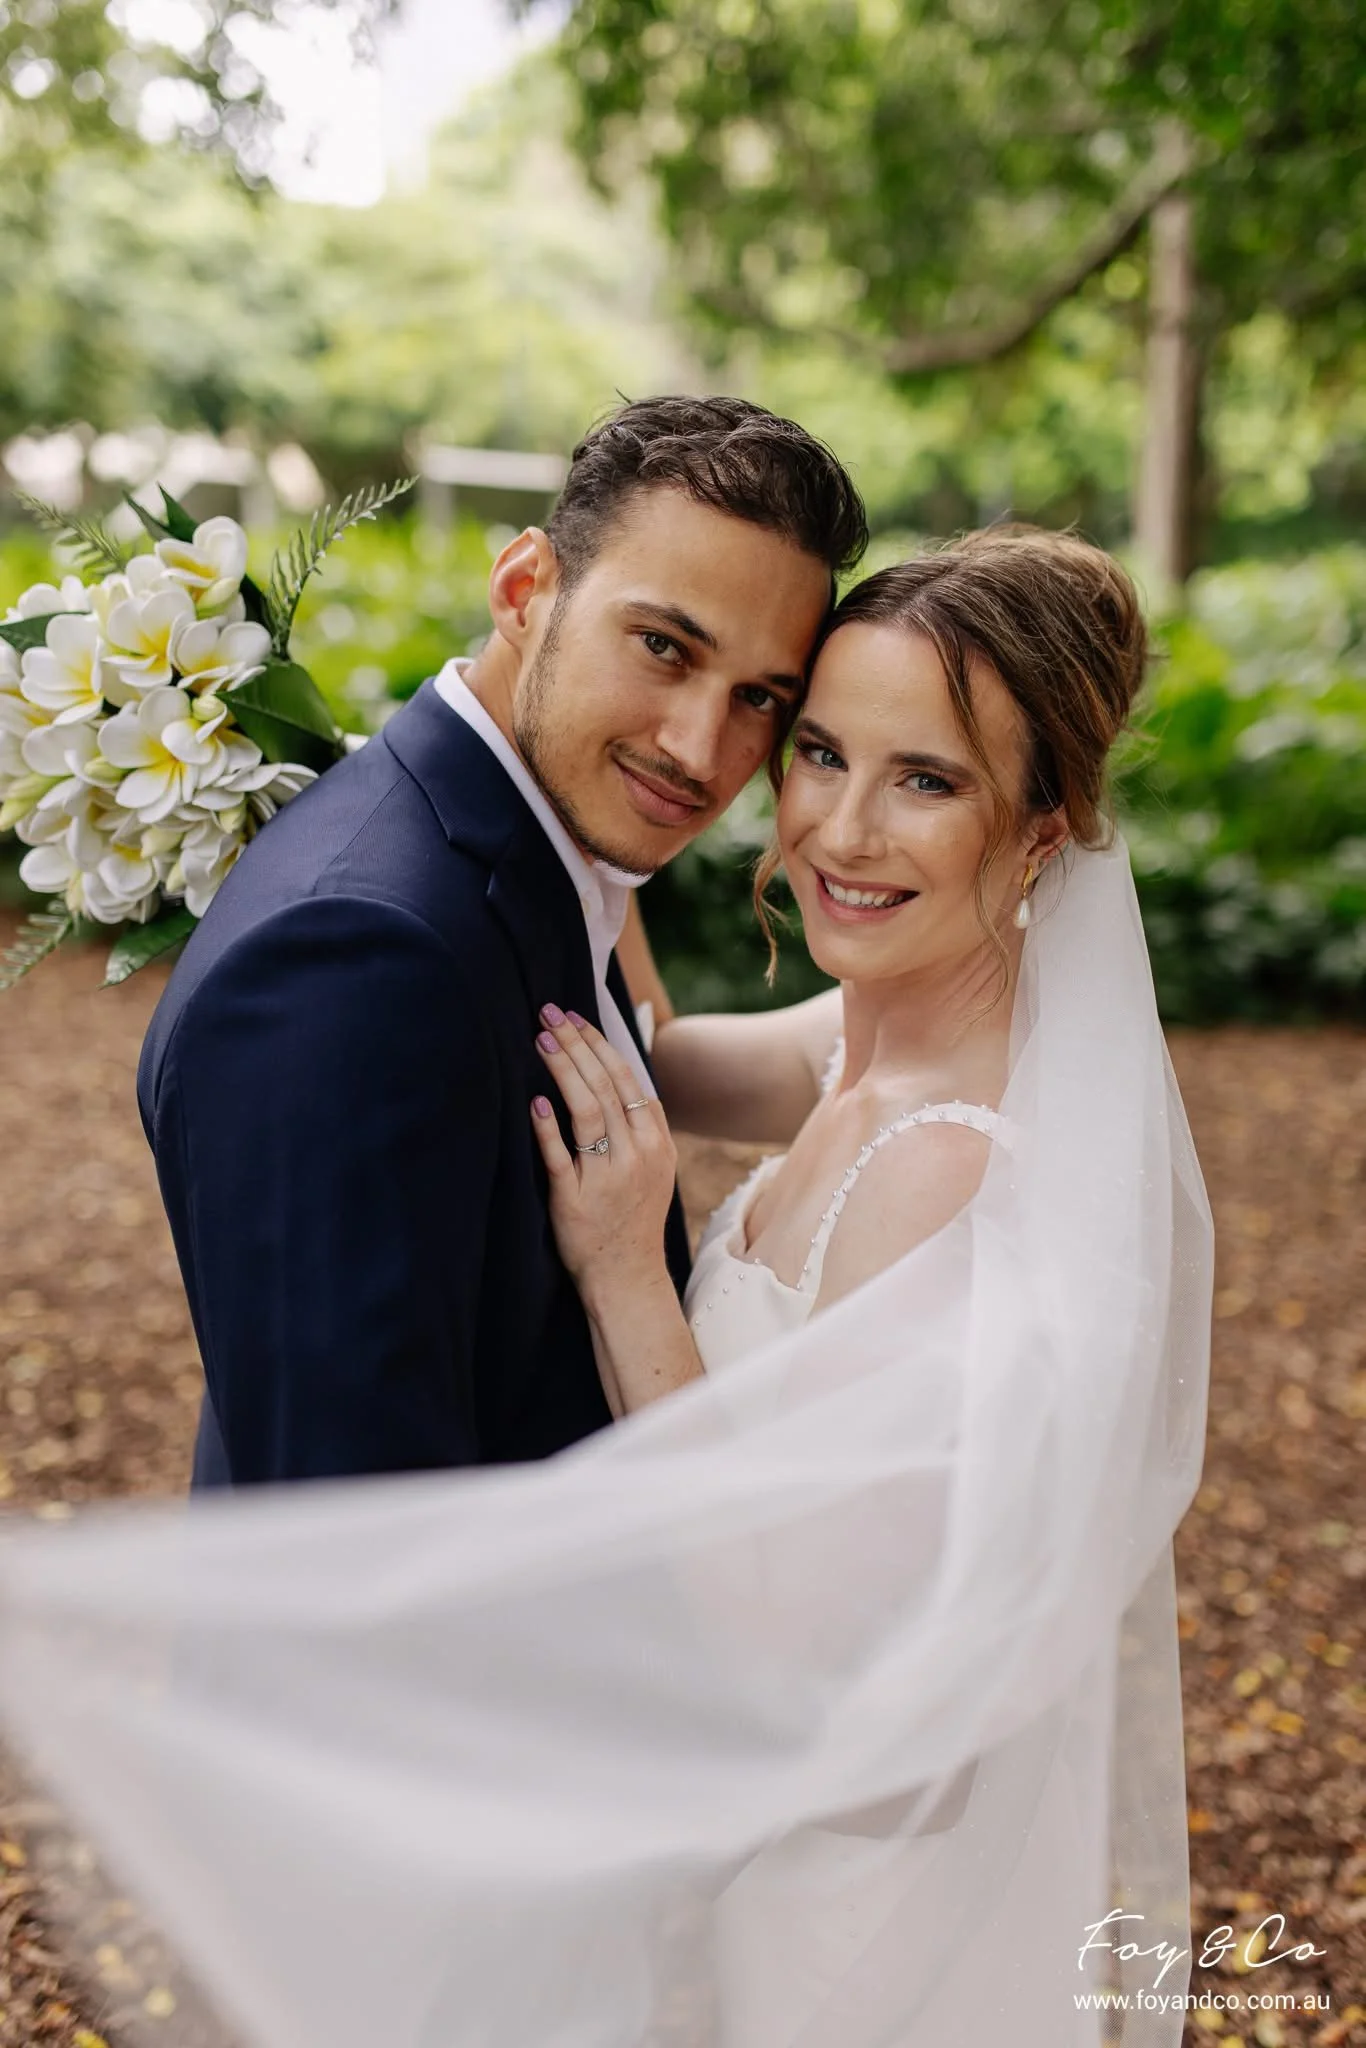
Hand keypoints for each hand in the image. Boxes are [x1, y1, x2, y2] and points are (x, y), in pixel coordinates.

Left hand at [530, 1006, 677, 1303]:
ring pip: (587, 1112)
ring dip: (563, 1070)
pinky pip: (562, 1158)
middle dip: (577, 1044)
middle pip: (606, 1086)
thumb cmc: (631, 1218)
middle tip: (548, 1014)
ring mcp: (608, 1178)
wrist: (627, 1277)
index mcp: (656, 1143)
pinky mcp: (576, 1201)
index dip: (600, 1044)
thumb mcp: (652, 1169)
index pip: (628, 1079)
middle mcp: (637, 1155)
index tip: (575, 1016)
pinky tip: (535, 1103)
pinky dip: (548, 1128)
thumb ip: (638, 1127)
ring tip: (540, 1040)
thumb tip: (612, 1075)